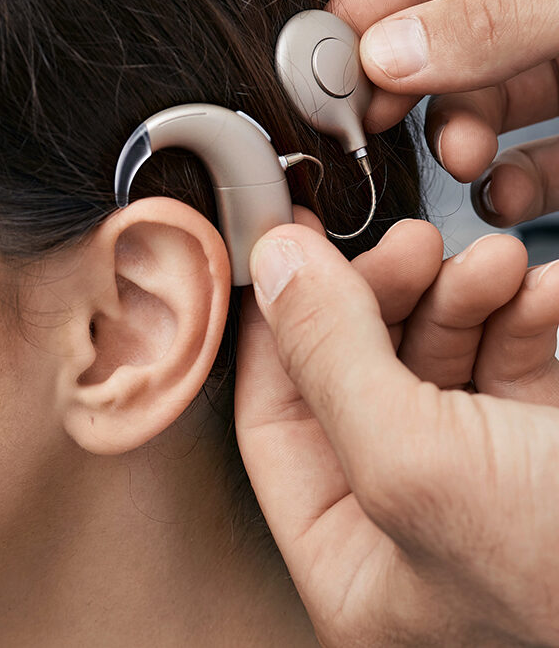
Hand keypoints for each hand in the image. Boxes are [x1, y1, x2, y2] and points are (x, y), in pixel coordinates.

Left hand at [235, 221, 558, 645]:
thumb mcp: (420, 463)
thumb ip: (331, 360)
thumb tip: (273, 266)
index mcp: (349, 562)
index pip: (274, 420)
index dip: (279, 328)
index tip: (288, 244)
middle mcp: (403, 529)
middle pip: (354, 378)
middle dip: (385, 297)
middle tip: (413, 243)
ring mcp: (481, 490)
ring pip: (438, 363)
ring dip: (463, 296)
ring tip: (496, 262)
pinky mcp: (545, 457)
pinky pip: (512, 370)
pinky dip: (525, 318)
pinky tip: (545, 293)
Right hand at [326, 0, 558, 226]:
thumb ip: (496, 20)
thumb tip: (388, 51)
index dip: (376, 6)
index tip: (323, 56)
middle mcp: (547, 13)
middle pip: (451, 46)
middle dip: (409, 88)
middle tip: (371, 121)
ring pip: (491, 107)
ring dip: (460, 141)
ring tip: (463, 160)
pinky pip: (540, 164)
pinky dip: (513, 188)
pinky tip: (503, 197)